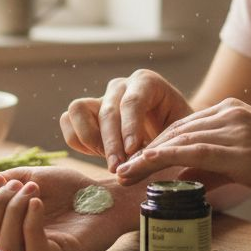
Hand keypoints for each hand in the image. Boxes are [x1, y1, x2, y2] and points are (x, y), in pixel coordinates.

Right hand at [0, 166, 135, 250]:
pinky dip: (30, 222)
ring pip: (5, 244)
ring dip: (11, 211)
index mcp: (8, 224)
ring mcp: (38, 250)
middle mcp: (19, 240)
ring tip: (31, 191)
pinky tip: (38, 202)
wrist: (107, 195)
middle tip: (16, 184)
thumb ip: (5, 180)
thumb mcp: (34, 176)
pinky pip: (33, 247)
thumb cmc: (71, 189)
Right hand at [59, 69, 194, 171]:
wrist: (172, 132)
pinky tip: (99, 155)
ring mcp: (101, 98)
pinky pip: (68, 121)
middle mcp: (121, 86)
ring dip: (90, 139)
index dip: (130, 127)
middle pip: (107, 111)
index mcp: (147, 82)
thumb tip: (141, 167)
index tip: (133, 151)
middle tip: (119, 168)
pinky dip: (79, 141)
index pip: (133, 101)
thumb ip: (164, 147)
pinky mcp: (86, 113)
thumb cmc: (180, 133)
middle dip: (111, 143)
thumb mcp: (181, 135)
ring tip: (110, 160)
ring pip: (78, 109)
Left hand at [114, 98, 250, 208]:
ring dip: (145, 158)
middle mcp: (230, 114)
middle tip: (119, 169)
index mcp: (234, 111)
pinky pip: (191, 152)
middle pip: (175, 130)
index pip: (184, 126)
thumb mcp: (250, 162)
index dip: (156, 144)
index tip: (135, 162)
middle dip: (144, 150)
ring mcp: (235, 129)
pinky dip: (163, 159)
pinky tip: (144, 168)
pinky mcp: (239, 150)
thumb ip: (216, 166)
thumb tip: (187, 179)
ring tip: (123, 174)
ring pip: (178, 140)